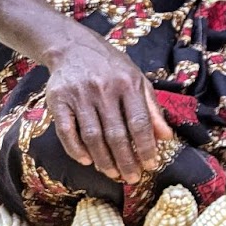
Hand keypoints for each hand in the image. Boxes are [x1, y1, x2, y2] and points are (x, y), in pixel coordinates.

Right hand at [44, 35, 172, 184]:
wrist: (74, 48)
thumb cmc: (112, 68)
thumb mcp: (138, 80)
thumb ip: (152, 108)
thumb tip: (167, 137)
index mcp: (128, 84)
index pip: (140, 122)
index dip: (146, 146)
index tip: (151, 165)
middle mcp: (104, 89)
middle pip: (116, 134)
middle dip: (126, 160)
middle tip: (132, 178)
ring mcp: (80, 96)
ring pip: (93, 136)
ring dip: (103, 160)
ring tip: (113, 173)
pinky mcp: (58, 101)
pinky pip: (67, 131)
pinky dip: (76, 150)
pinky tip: (86, 161)